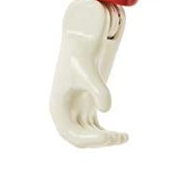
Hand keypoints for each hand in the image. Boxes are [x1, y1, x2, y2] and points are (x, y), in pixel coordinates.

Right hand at [49, 0, 126, 146]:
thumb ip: (98, 90)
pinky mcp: (85, 107)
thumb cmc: (82, 56)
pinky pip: (94, 128)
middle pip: (80, 138)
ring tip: (124, 137)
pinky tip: (121, 135)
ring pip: (88, 135)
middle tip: (120, 136)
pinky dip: (106, 133)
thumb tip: (106, 110)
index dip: (89, 140)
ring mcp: (75, 111)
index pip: (71, 134)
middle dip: (99, 141)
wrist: (81, 42)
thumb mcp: (88, 72)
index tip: (108, 136)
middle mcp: (64, 113)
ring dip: (105, 139)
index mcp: (58, 108)